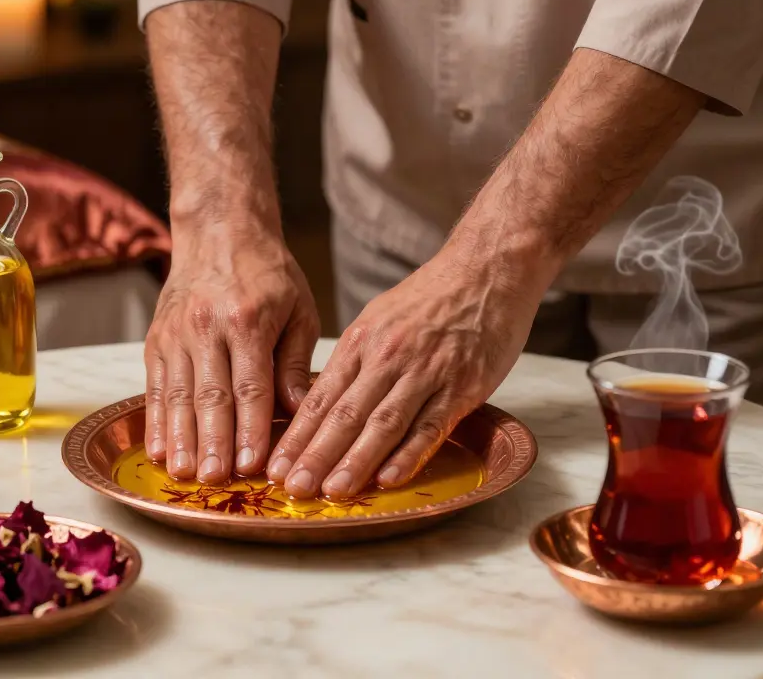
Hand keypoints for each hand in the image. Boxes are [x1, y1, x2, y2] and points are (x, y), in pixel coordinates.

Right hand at [144, 225, 318, 483]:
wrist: (218, 231)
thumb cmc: (267, 273)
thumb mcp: (298, 310)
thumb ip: (294, 363)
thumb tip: (301, 412)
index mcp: (247, 319)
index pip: (251, 386)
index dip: (251, 429)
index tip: (252, 465)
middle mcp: (206, 327)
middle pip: (210, 395)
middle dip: (212, 442)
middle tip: (214, 481)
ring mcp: (176, 334)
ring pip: (176, 395)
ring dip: (180, 439)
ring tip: (184, 475)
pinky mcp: (157, 340)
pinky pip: (154, 386)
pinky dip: (155, 421)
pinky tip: (159, 451)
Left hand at [264, 256, 540, 498]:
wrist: (486, 270)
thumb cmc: (431, 298)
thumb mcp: (379, 319)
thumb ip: (354, 361)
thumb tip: (323, 402)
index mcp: (361, 342)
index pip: (320, 398)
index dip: (297, 436)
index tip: (276, 466)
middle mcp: (386, 358)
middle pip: (345, 414)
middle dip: (316, 455)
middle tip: (293, 488)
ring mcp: (425, 373)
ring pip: (383, 424)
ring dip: (356, 461)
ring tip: (334, 492)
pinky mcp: (461, 386)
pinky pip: (431, 426)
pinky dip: (409, 454)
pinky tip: (389, 478)